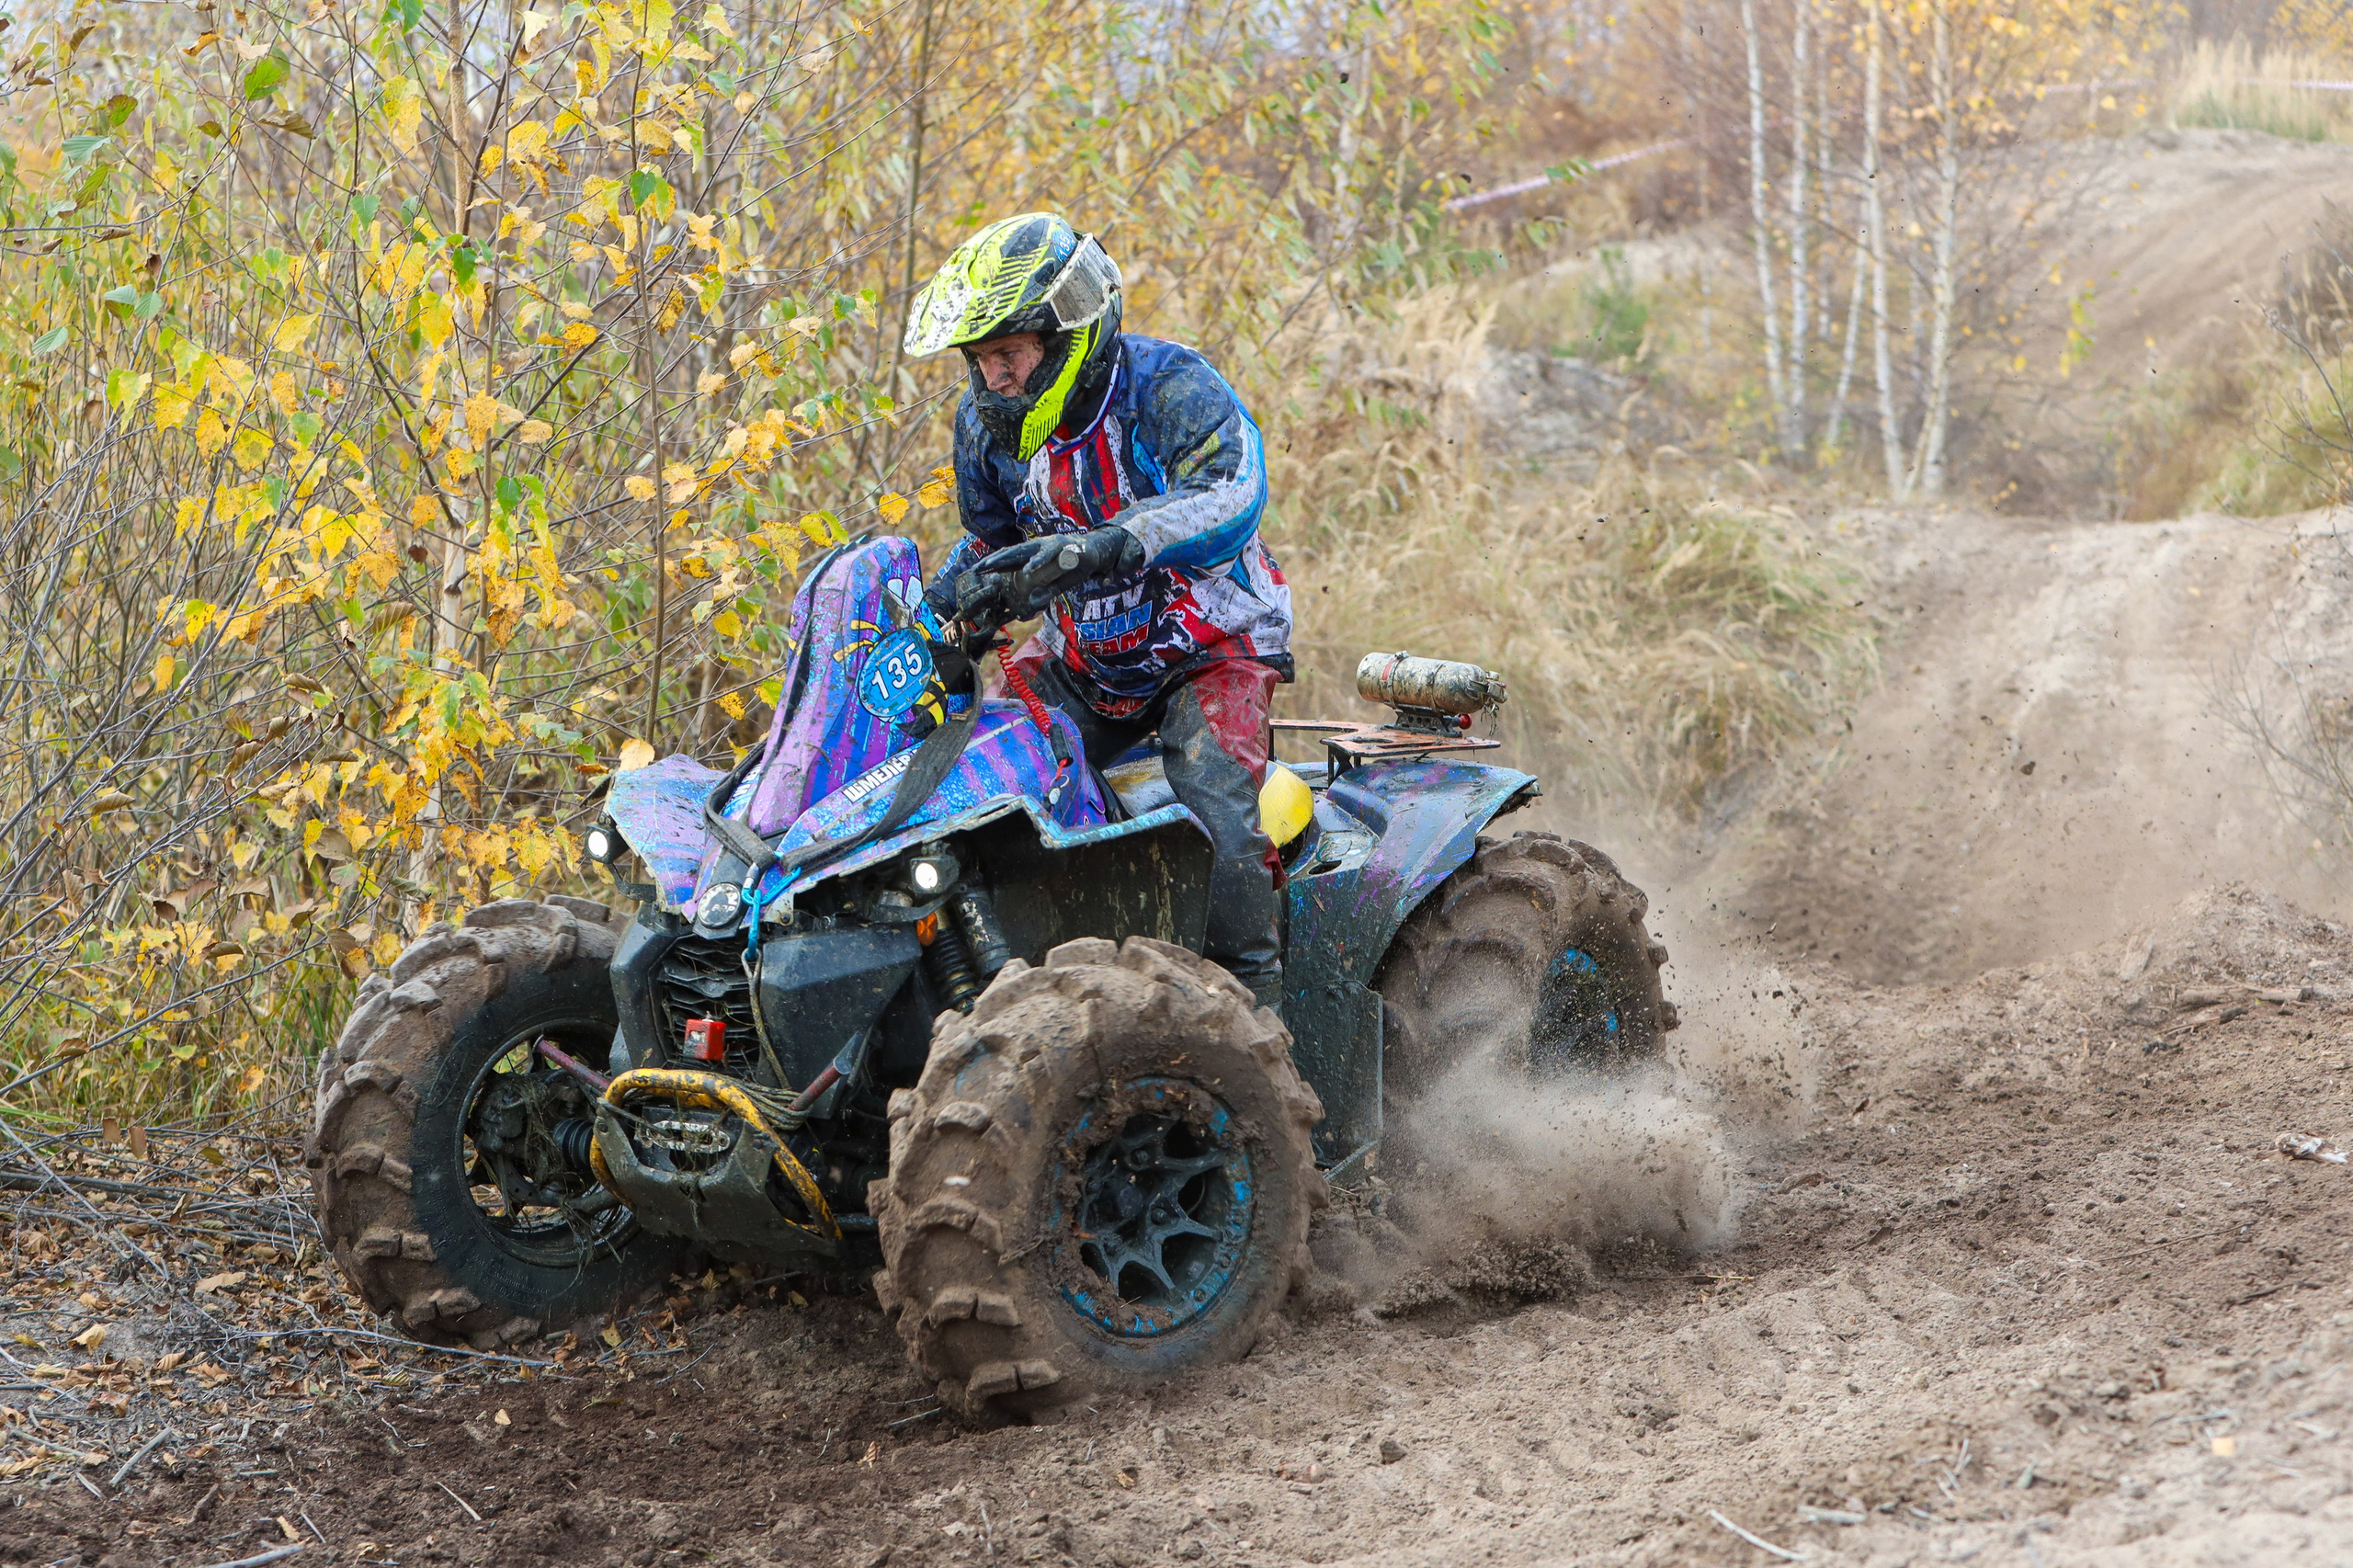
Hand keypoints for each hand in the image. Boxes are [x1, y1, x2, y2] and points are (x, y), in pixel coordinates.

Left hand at [976, 528, 1142, 618]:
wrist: (1099, 552)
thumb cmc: (1077, 566)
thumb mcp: (1059, 583)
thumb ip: (1046, 591)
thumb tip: (1031, 603)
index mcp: (1036, 554)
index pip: (1011, 559)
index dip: (995, 564)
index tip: (978, 571)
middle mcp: (1039, 546)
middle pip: (1012, 553)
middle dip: (994, 560)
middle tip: (977, 569)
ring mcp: (1050, 544)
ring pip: (1025, 550)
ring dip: (1008, 557)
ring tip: (993, 564)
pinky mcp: (1064, 546)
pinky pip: (1048, 554)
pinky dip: (1039, 560)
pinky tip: (1029, 568)